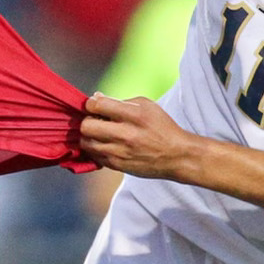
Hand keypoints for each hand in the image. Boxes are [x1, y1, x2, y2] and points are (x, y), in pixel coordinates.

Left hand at [79, 93, 207, 181]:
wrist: (177, 156)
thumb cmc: (161, 127)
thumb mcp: (147, 105)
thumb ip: (120, 101)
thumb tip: (96, 98)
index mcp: (134, 115)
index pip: (98, 105)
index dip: (91, 103)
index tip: (95, 105)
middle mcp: (126, 134)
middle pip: (87, 126)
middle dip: (87, 120)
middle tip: (95, 120)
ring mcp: (120, 152)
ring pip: (86, 143)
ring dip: (89, 136)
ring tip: (99, 133)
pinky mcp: (117, 165)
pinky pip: (94, 156)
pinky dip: (95, 149)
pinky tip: (105, 144)